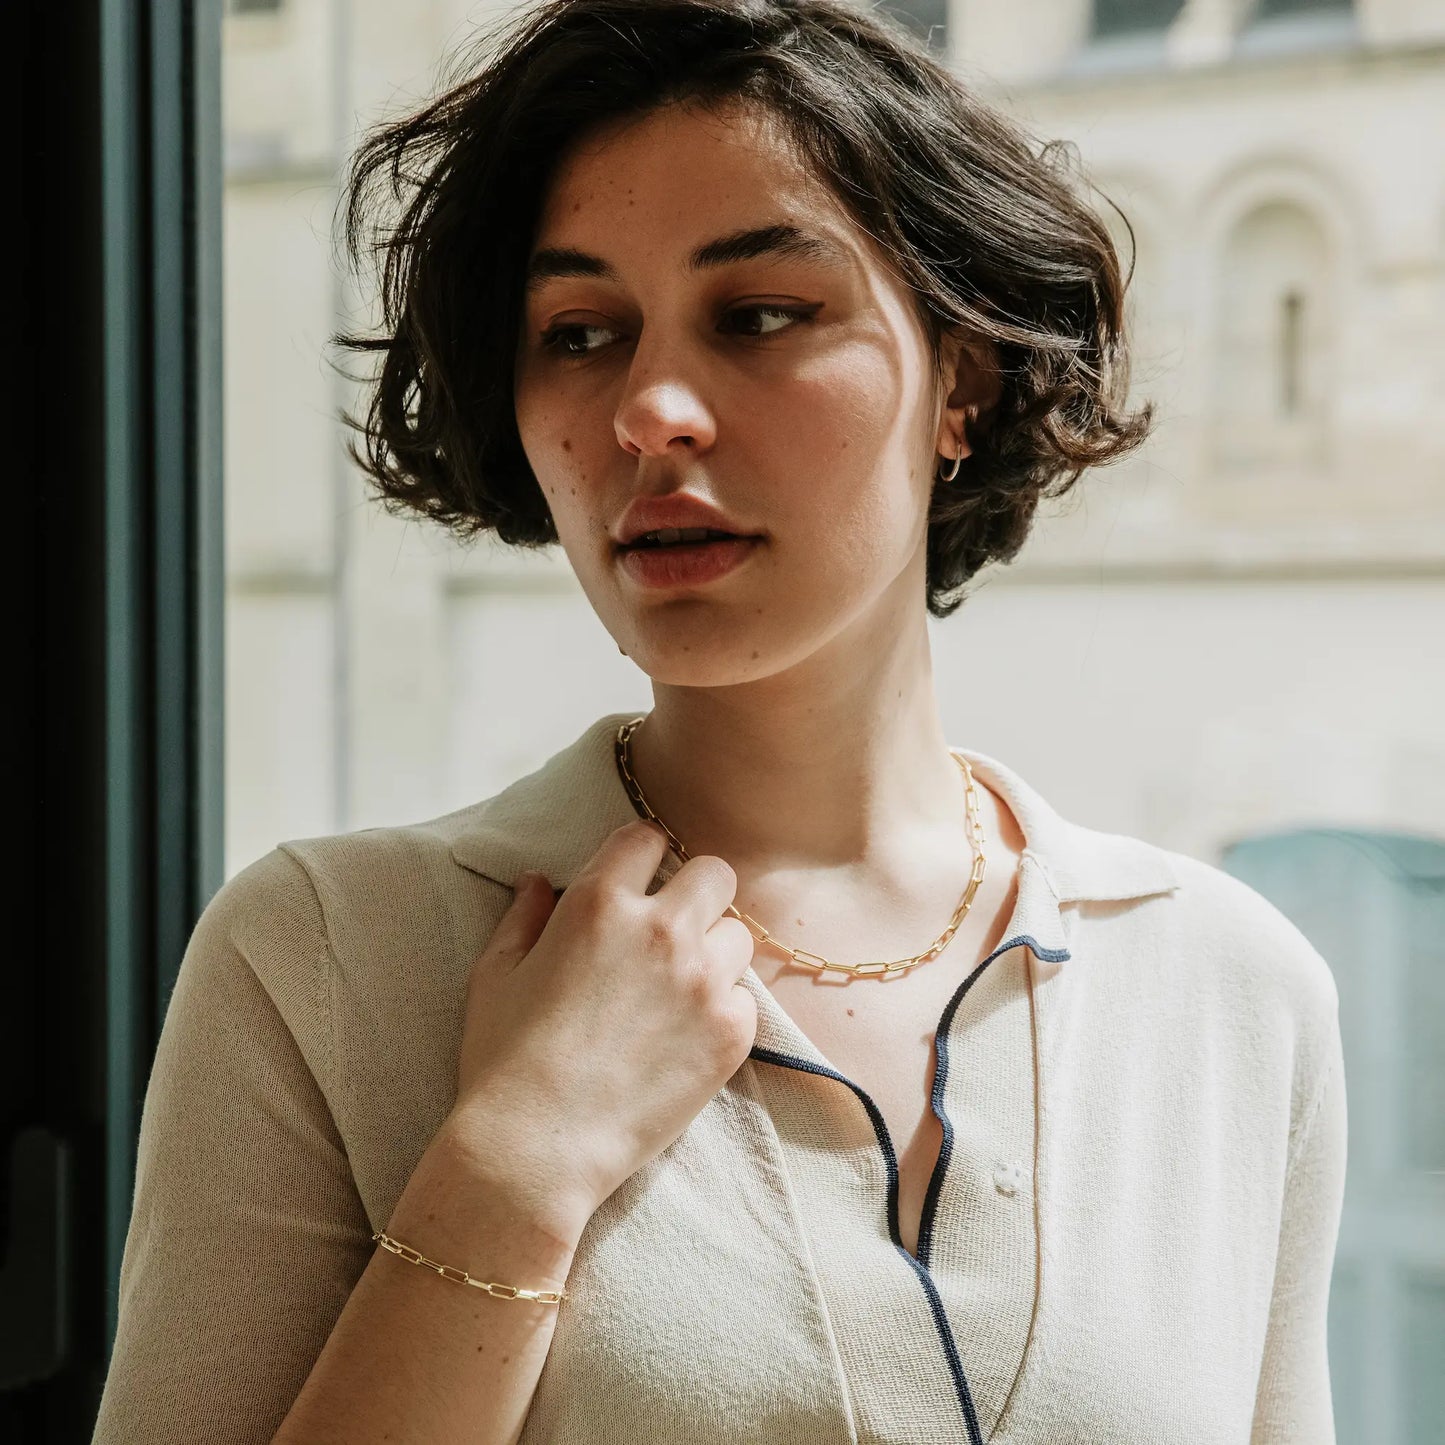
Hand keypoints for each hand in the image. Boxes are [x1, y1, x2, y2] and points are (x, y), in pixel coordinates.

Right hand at [445, 819, 757, 1231]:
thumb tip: (536, 880)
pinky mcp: (730, 1032)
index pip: (647, 837)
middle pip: (714, 873)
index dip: (642, 855)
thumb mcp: (495, 974)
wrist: (537, 1148)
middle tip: (672, 930)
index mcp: (598, 903)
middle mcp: (660, 930)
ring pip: (738, 935)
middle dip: (694, 893)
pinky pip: (744, 998)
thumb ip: (523, 916)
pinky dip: (722, 1010)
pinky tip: (685, 1037)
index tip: (639, 881)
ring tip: (678, 990)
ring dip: (713, 952)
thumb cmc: (503, 1060)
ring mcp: (702, 980)